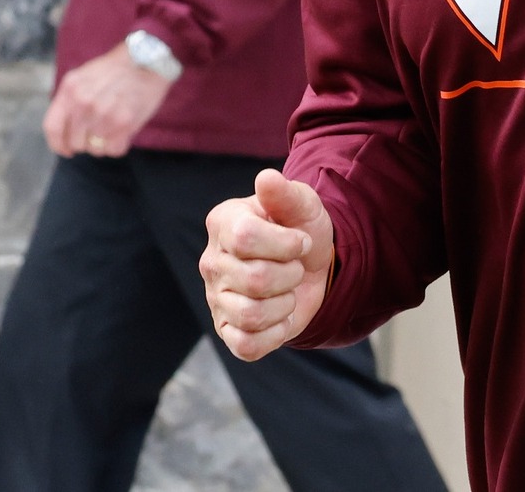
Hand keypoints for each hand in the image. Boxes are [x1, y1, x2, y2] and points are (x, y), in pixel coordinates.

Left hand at [43, 40, 172, 156]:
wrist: (148, 60)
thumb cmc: (116, 70)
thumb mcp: (83, 77)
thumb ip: (69, 100)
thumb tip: (64, 132)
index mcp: (70, 89)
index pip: (53, 128)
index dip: (58, 144)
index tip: (67, 150)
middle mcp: (83, 102)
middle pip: (75, 142)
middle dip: (86, 142)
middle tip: (98, 133)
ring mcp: (103, 113)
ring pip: (95, 149)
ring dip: (103, 144)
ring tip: (113, 130)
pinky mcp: (124, 122)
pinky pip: (114, 150)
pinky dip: (119, 145)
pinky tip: (124, 133)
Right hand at [201, 169, 333, 360]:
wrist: (312, 266)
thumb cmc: (301, 230)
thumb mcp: (303, 205)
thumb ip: (285, 193)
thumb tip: (266, 178)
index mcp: (224, 222)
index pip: (245, 237)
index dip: (285, 243)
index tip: (301, 241)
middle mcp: (212, 261)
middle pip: (254, 279)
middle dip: (291, 274)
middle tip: (295, 267)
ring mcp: (215, 299)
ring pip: (251, 315)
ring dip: (285, 303)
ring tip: (287, 290)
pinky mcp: (227, 331)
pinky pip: (247, 345)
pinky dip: (276, 332)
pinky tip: (281, 316)